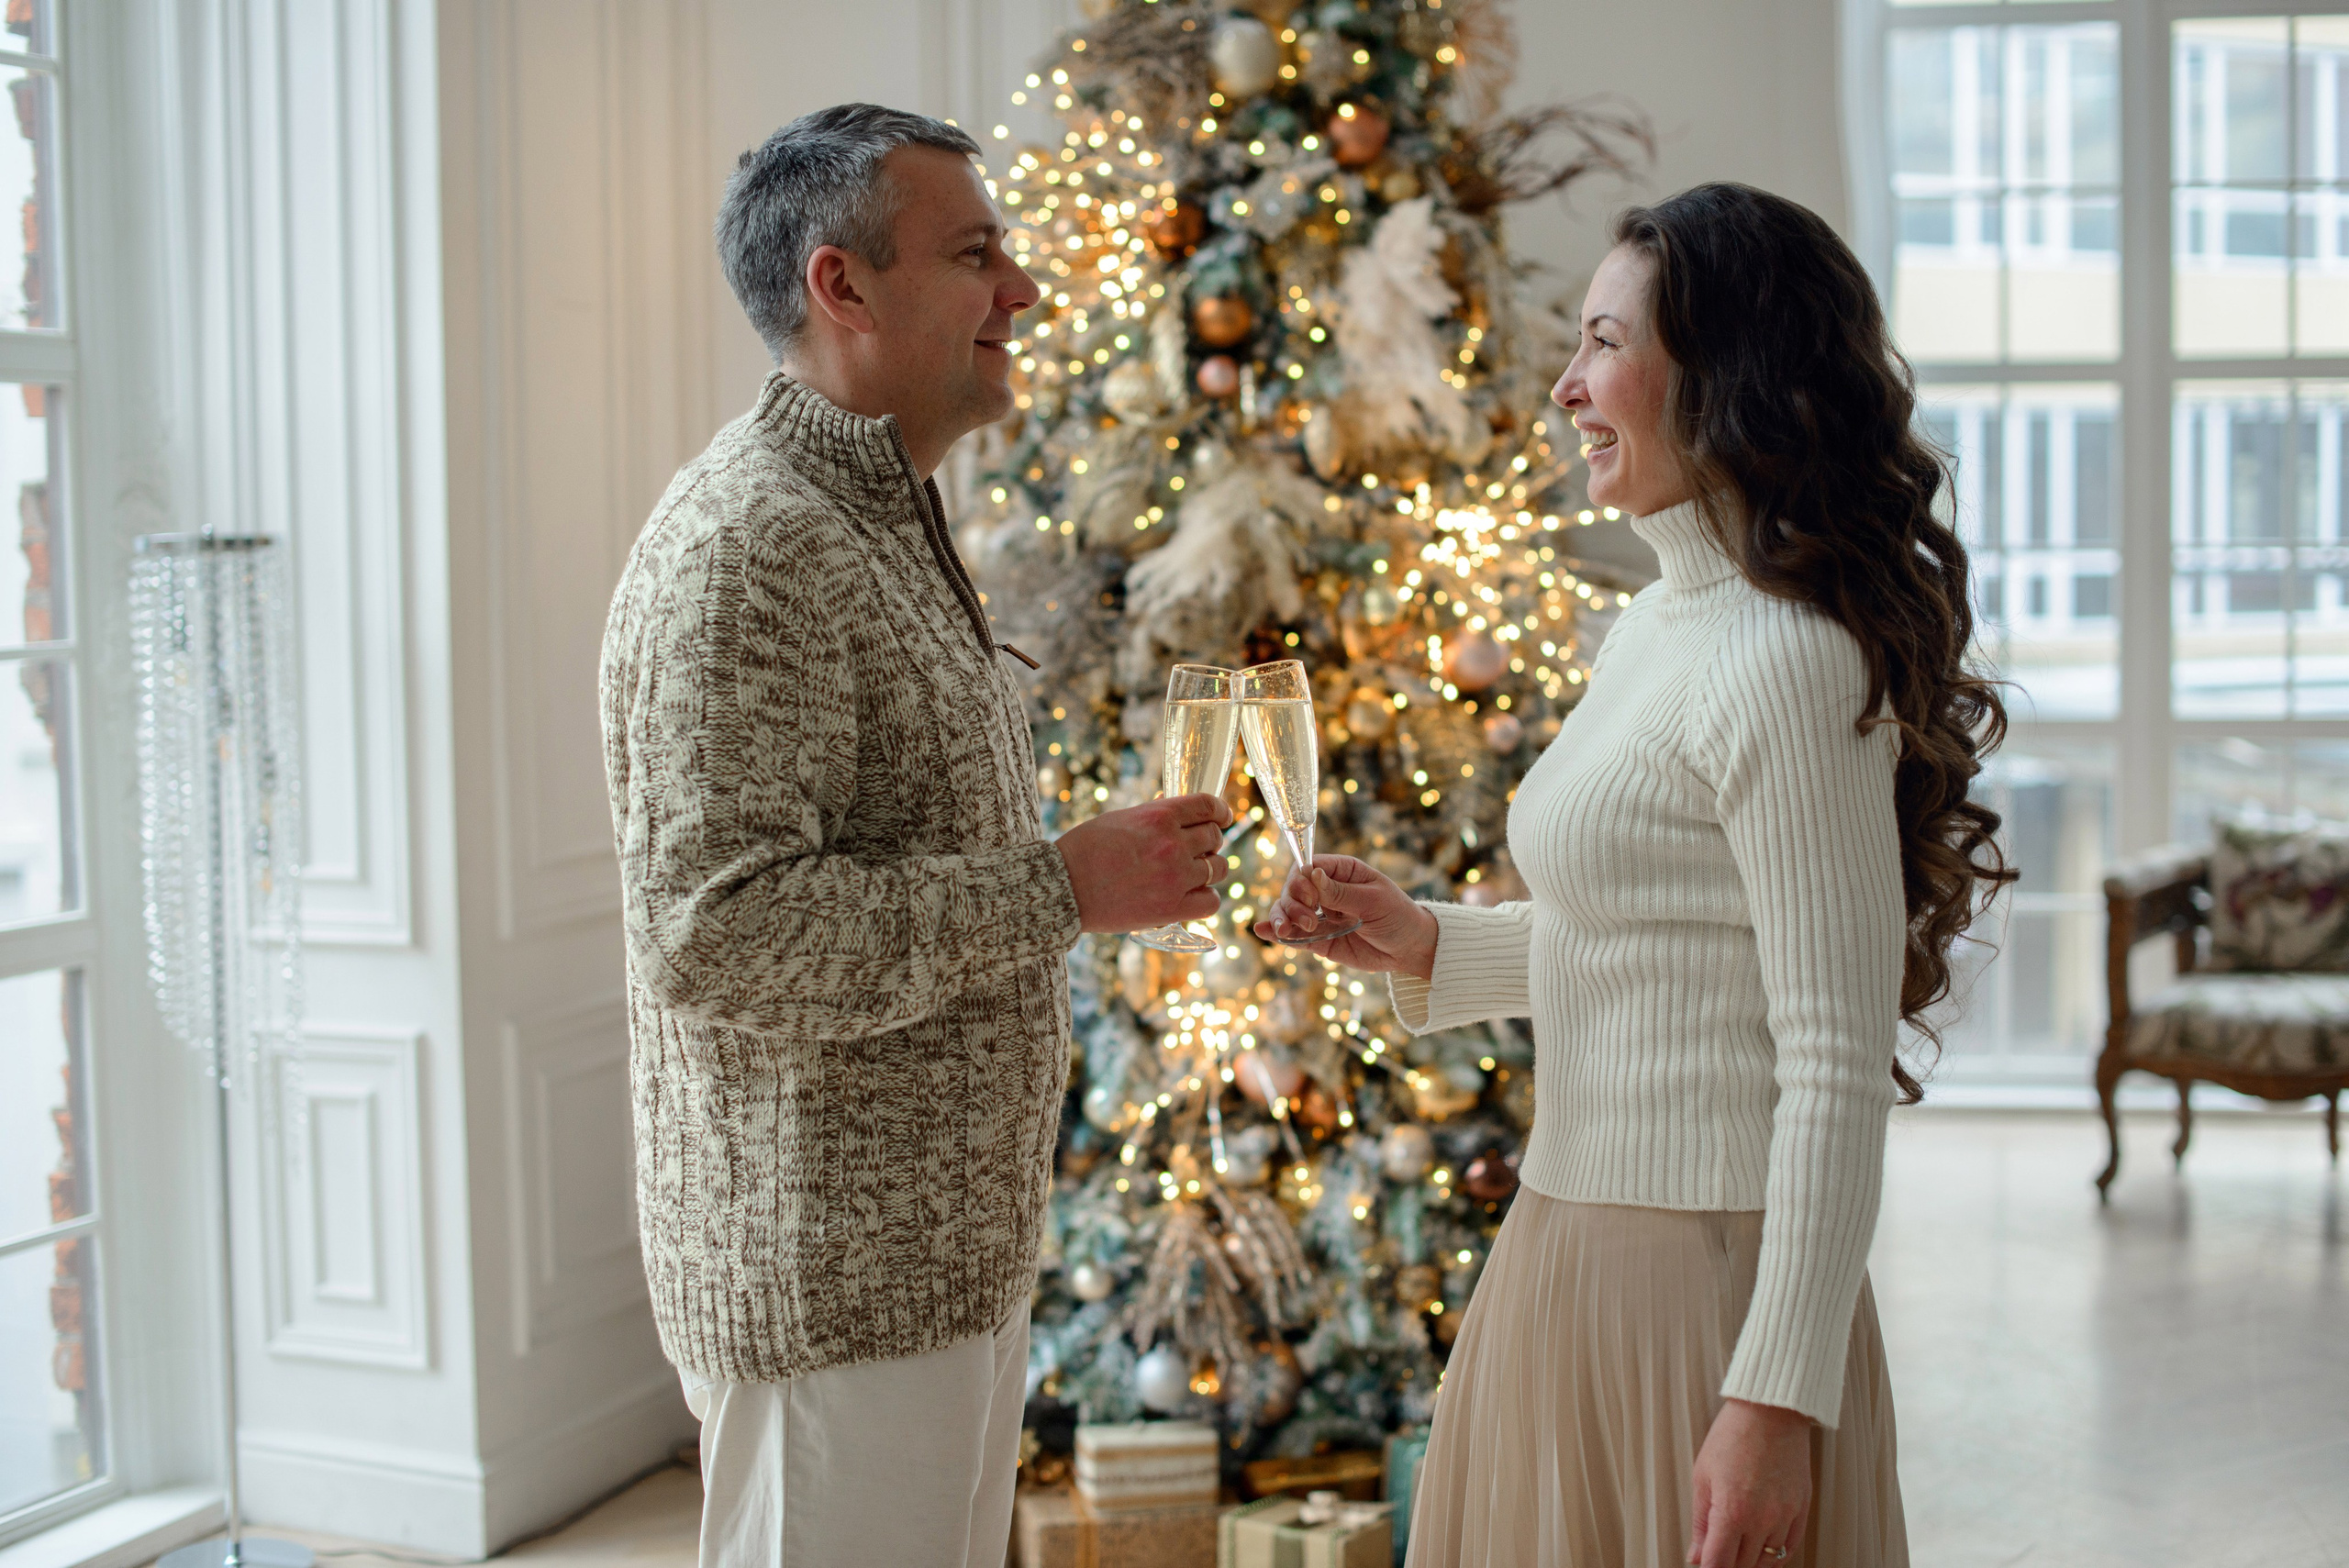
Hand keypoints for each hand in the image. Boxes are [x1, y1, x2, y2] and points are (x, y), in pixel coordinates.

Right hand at [1055, 793, 1233, 933]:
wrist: (1063, 888)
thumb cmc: (1085, 850)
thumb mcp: (1121, 819)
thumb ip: (1154, 816)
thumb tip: (1176, 811)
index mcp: (1160, 816)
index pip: (1208, 806)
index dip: (1220, 811)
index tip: (1222, 817)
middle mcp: (1173, 844)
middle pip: (1215, 838)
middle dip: (1210, 841)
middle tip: (1199, 849)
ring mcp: (1175, 877)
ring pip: (1218, 869)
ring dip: (1209, 869)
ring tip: (1193, 874)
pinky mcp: (1172, 909)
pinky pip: (1211, 902)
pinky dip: (1206, 898)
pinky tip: (1192, 895)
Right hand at [1251, 855, 1437, 977]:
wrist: (1410, 949)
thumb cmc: (1398, 916)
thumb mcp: (1374, 901)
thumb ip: (1341, 892)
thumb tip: (1311, 875)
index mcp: (1341, 872)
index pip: (1307, 868)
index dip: (1301, 881)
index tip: (1313, 899)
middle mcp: (1326, 892)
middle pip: (1293, 890)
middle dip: (1293, 904)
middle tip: (1310, 921)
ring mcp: (1321, 916)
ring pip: (1288, 912)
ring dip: (1282, 918)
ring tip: (1286, 930)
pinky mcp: (1319, 940)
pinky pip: (1294, 935)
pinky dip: (1277, 933)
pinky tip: (1262, 930)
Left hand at [1688, 1399, 1811, 1567]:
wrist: (1770, 1411)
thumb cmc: (1732, 1436)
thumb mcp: (1703, 1477)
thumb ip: (1700, 1522)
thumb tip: (1696, 1555)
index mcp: (1732, 1511)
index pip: (1719, 1563)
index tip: (1704, 1564)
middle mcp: (1762, 1518)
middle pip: (1743, 1565)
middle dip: (1727, 1563)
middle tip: (1717, 1550)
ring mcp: (1785, 1515)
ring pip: (1768, 1560)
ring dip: (1750, 1560)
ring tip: (1737, 1546)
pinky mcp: (1802, 1509)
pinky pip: (1791, 1547)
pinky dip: (1776, 1554)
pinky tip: (1762, 1548)